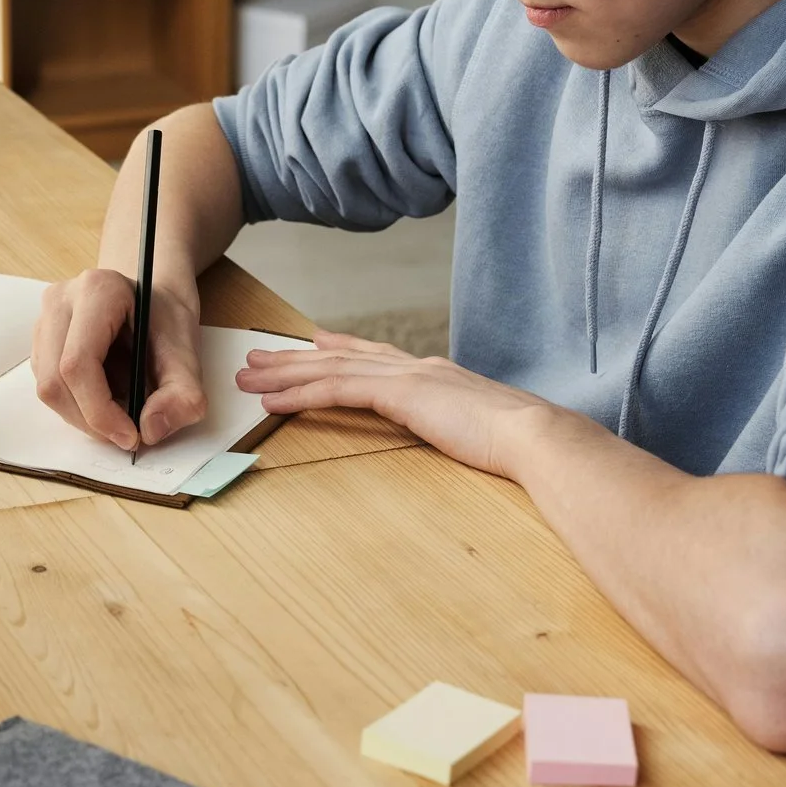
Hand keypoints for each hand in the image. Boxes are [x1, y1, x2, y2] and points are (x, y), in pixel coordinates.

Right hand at [32, 268, 206, 449]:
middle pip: (55, 380)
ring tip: (120, 414)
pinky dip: (77, 408)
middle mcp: (61, 301)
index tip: (130, 436)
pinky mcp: (40, 341)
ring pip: (47, 388)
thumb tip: (151, 429)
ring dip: (83, 417)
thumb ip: (182, 394)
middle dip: (91, 421)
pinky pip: (48, 387)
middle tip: (127, 436)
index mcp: (97, 291)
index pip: (78, 363)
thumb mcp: (188, 353)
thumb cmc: (166, 321)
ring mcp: (44, 320)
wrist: (154, 302)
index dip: (99, 410)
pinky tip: (104, 400)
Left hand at [233, 331, 572, 477]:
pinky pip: (337, 390)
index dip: (341, 347)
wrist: (536, 436)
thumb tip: (459, 433)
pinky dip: (301, 394)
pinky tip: (273, 401)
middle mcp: (418, 367)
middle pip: (342, 356)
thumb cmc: (519, 445)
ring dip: (285, 373)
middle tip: (258, 358)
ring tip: (249, 376)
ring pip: (330, 369)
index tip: (314, 341)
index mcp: (437, 375)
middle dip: (296, 358)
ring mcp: (408, 376)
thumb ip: (460, 425)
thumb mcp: (481, 430)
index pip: (377, 356)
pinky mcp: (399, 393)